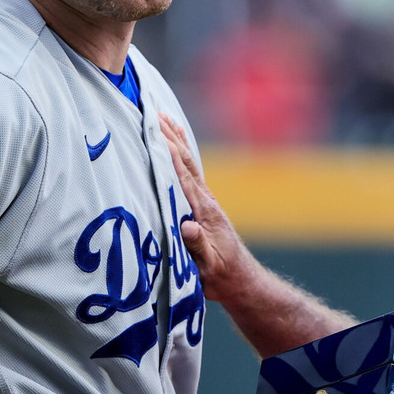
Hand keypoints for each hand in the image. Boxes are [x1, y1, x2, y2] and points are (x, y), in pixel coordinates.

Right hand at [160, 112, 256, 305]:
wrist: (239, 279)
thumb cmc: (221, 275)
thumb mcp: (208, 266)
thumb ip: (198, 246)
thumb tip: (187, 226)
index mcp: (203, 211)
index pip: (183, 176)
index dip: (170, 153)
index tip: (157, 131)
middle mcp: (205, 200)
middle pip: (187, 162)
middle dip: (171, 137)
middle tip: (155, 113)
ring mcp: (205, 201)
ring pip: (189, 164)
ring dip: (177, 140)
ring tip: (164, 118)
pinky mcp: (202, 206)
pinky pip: (190, 174)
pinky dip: (182, 155)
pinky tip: (177, 146)